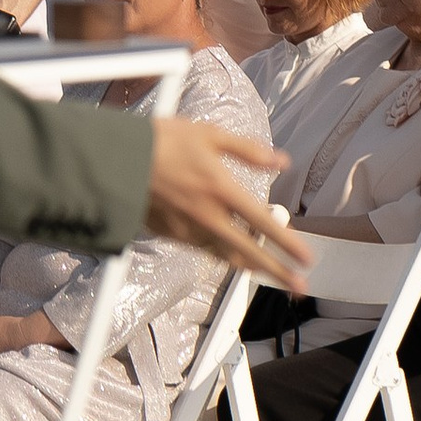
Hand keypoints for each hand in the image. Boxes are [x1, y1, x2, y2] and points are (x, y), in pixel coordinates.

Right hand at [143, 117, 304, 284]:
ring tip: (269, 273)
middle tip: (299, 286)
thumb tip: (281, 162)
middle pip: (249, 253)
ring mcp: (187, 230)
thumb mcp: (209, 134)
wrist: (114, 161)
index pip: (262, 223)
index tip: (306, 259)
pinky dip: (221, 254)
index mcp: (221, 189)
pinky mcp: (170, 235)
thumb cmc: (161, 141)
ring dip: (250, 266)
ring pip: (225, 256)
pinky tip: (231, 254)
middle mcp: (207, 216)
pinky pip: (203, 249)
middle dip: (277, 272)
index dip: (287, 243)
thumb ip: (248, 151)